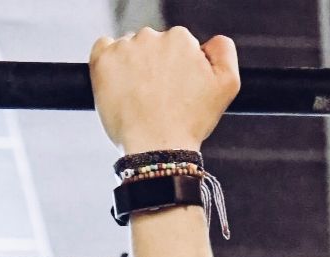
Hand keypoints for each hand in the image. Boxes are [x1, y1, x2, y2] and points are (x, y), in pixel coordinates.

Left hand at [89, 27, 239, 153]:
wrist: (157, 147)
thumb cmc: (190, 121)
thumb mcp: (227, 85)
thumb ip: (224, 52)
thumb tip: (210, 41)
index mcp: (181, 39)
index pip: (178, 45)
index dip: (179, 68)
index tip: (177, 89)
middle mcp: (151, 37)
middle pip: (152, 45)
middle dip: (155, 65)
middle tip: (159, 96)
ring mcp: (124, 48)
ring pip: (129, 48)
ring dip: (133, 66)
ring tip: (140, 97)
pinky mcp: (102, 60)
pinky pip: (104, 48)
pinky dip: (109, 63)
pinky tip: (120, 85)